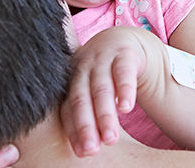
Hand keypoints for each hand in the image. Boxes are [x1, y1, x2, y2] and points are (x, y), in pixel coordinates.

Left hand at [59, 27, 148, 156]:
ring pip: (101, 88)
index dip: (73, 131)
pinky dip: (124, 90)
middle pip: (81, 99)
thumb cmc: (102, 75)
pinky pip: (123, 72)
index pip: (67, 109)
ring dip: (105, 115)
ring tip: (110, 139)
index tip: (81, 153)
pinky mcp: (123, 54)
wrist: (122, 41)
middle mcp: (82, 69)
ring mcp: (101, 60)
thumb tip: (81, 151)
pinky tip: (126, 108)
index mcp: (69, 81)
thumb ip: (83, 112)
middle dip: (85, 126)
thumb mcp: (89, 89)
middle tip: (91, 151)